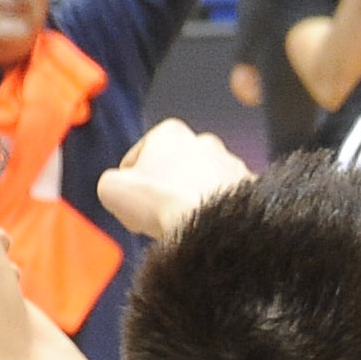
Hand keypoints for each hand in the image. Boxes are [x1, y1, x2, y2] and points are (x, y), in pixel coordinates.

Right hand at [97, 119, 252, 240]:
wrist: (210, 227)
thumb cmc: (163, 202)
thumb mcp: (112, 189)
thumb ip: (110, 182)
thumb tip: (116, 188)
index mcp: (171, 132)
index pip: (140, 155)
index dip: (130, 184)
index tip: (131, 202)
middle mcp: (206, 141)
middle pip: (174, 168)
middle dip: (163, 190)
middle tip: (155, 215)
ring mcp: (231, 164)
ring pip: (201, 184)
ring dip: (189, 200)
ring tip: (180, 224)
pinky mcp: (249, 190)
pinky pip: (224, 201)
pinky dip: (213, 212)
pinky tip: (203, 228)